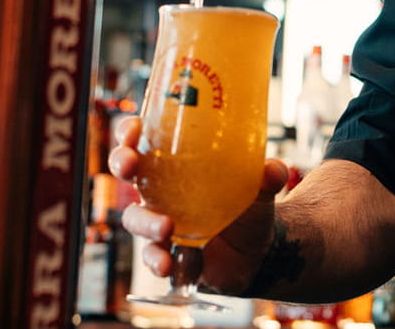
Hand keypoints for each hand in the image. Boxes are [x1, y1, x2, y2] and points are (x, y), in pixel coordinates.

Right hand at [108, 115, 288, 294]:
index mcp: (177, 164)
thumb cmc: (249, 209)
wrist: (258, 252)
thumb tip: (273, 169)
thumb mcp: (261, 189)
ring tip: (166, 227)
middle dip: (121, 163)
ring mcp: (160, 220)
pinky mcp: (165, 251)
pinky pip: (151, 255)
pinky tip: (168, 264)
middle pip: (128, 171)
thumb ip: (267, 177)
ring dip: (145, 221)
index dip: (130, 131)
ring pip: (135, 217)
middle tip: (130, 165)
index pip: (144, 139)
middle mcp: (162, 189)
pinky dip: (157, 260)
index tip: (133, 130)